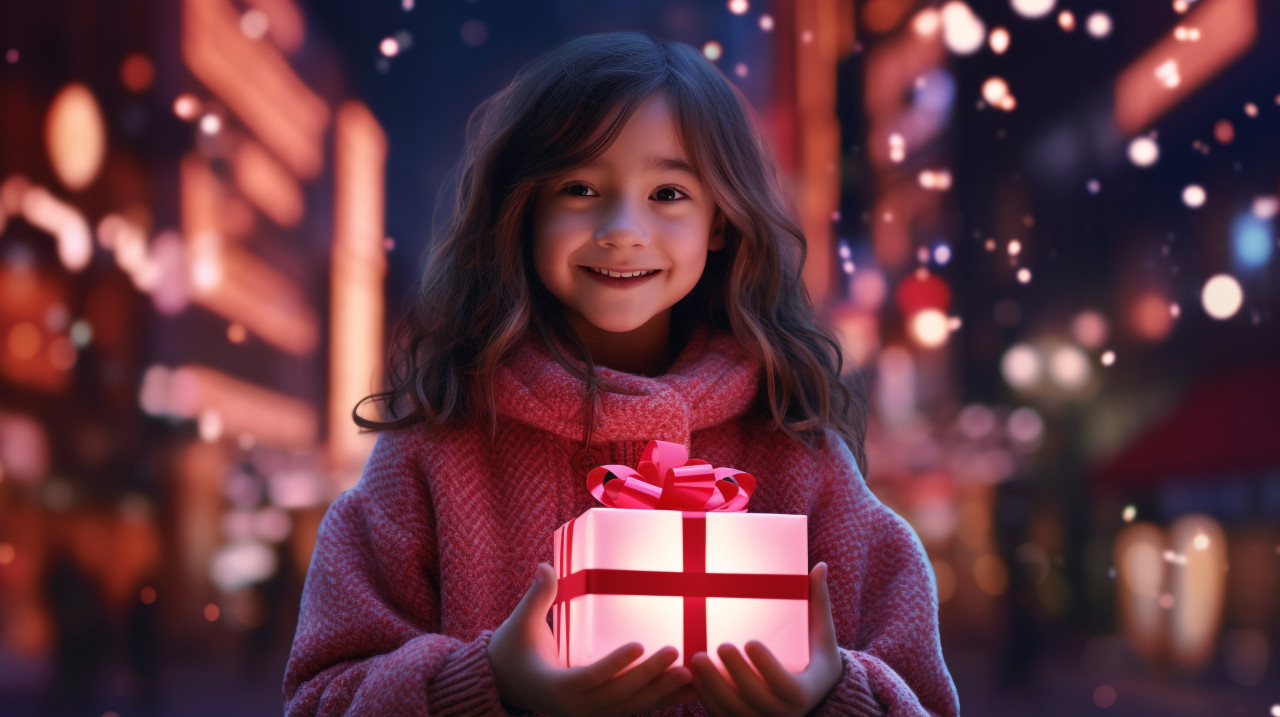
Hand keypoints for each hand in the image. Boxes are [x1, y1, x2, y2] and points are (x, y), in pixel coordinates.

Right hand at [487, 562, 693, 716]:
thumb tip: (545, 565)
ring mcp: (589, 714)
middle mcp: (574, 707)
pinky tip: (688, 691)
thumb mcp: (521, 622)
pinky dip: (660, 701)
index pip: (590, 677)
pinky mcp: (601, 714)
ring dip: (662, 693)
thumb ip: (537, 596)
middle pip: (617, 696)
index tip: (639, 644)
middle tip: (675, 653)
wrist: (507, 683)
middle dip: (648, 677)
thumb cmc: (514, 649)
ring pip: (630, 708)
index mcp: (555, 685)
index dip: (615, 664)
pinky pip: (633, 710)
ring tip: (691, 675)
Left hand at [688, 563, 841, 716]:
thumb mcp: (822, 635)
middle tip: (719, 646)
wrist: (813, 697)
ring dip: (713, 686)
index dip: (767, 666)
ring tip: (696, 659)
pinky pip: (721, 715)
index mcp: (803, 692)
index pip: (786, 686)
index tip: (750, 642)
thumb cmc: (815, 659)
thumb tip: (819, 566)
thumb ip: (818, 604)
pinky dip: (706, 699)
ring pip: (733, 709)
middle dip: (734, 673)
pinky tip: (694, 678)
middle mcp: (783, 714)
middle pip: (754, 697)